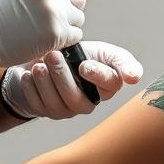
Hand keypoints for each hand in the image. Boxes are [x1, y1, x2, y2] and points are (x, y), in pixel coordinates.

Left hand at [1, 41, 143, 119]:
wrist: (49, 59)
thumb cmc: (80, 56)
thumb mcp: (103, 52)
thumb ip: (120, 61)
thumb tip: (135, 77)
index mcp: (106, 86)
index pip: (109, 85)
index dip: (97, 76)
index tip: (84, 65)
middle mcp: (87, 102)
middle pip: (77, 99)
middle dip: (63, 77)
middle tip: (53, 55)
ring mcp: (65, 110)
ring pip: (56, 104)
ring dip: (46, 83)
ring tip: (38, 65)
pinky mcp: (45, 110)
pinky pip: (38, 105)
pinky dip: (31, 89)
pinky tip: (28, 75)